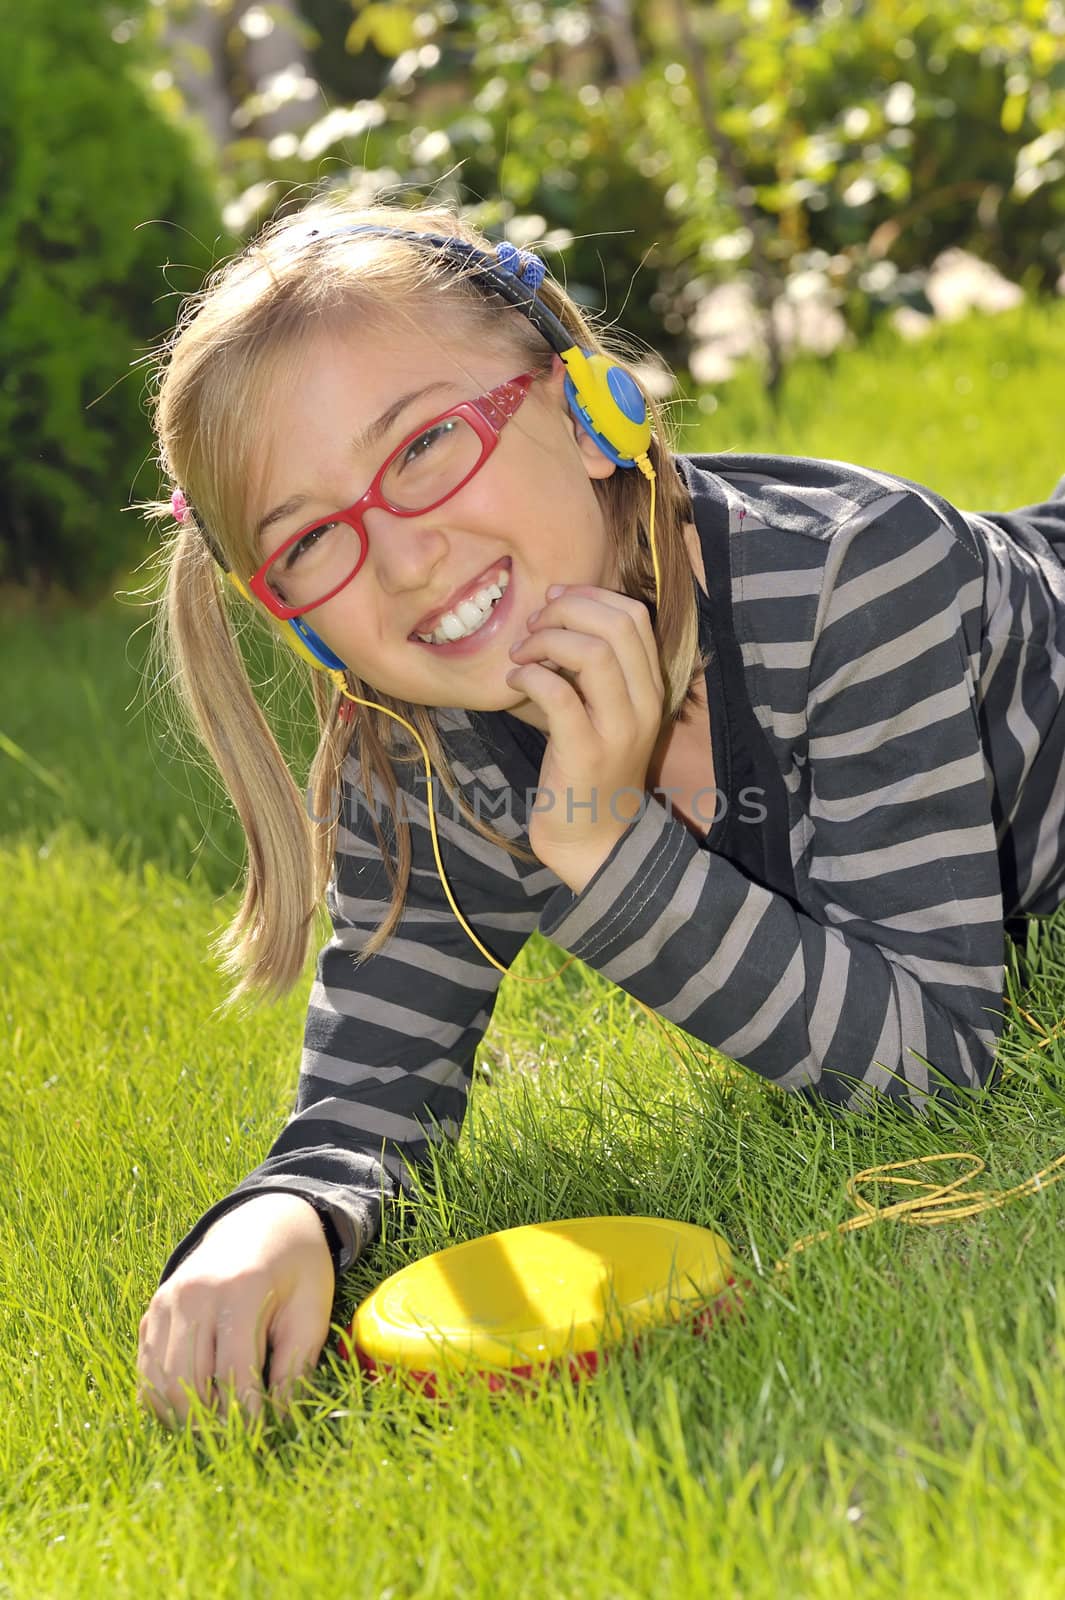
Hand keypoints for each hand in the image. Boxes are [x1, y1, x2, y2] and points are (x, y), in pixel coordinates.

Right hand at [136, 1192, 336, 1430]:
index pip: (233, 1372)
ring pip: (158, 1382)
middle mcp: (193, 1294)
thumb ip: (296, 1365)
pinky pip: (147, 1369)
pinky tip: (194, 1409)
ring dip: (183, 1418)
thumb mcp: (312, 1309)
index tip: (261, 1439)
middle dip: (210, 1424)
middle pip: (186, 1382)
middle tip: (235, 1444)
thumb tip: (280, 1422)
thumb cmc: (296, 1267)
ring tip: (215, 1432)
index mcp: (239, 1289)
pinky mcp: (153, 1310)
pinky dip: (164, 1398)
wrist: (263, 1220)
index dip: (247, 1414)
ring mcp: (166, 1301)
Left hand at [505, 585, 665, 884]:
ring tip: (521, 656)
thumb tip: (559, 613)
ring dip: (546, 641)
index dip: (589, 597)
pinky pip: (558, 693)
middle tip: (532, 626)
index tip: (553, 602)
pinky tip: (513, 682)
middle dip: (566, 611)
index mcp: (651, 688)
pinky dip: (529, 676)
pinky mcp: (586, 751)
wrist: (595, 838)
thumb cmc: (589, 770)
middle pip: (616, 625)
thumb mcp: (603, 711)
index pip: (634, 617)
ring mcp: (618, 728)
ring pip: (592, 652)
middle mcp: (644, 703)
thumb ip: (594, 668)